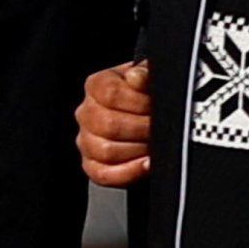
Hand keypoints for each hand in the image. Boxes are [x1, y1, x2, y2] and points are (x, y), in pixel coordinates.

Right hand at [75, 59, 154, 185]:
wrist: (149, 116)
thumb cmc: (147, 97)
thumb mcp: (149, 77)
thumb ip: (145, 73)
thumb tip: (138, 76)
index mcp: (97, 86)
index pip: (110, 93)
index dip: (138, 102)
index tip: (156, 105)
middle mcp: (87, 113)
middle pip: (109, 125)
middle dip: (142, 128)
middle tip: (161, 127)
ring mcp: (87, 141)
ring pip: (106, 151)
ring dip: (138, 149)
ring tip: (156, 144)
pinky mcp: (92, 166)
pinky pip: (104, 175)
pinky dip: (129, 172)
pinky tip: (147, 163)